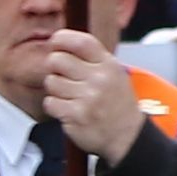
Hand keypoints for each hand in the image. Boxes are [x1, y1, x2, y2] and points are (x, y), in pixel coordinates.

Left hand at [37, 27, 145, 161]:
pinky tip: (67, 109)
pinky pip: (50, 102)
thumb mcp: (114, 73)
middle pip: (57, 60)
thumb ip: (91, 58)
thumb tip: (60, 42)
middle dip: (54, 67)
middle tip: (62, 76)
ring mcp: (87, 98)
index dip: (61, 39)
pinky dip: (55, 106)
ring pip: (51, 82)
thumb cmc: (116, 104)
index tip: (55, 43)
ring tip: (70, 96)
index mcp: (108, 65)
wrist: (126, 137)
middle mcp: (99, 79)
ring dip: (55, 89)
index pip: (80, 42)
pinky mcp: (76, 116)